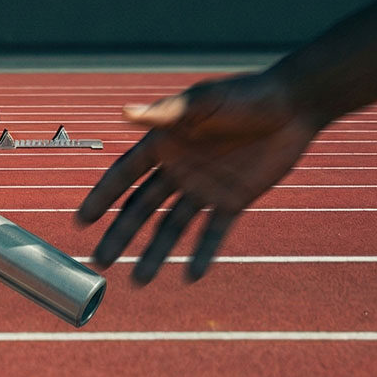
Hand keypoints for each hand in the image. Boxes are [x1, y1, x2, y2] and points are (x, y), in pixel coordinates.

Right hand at [76, 71, 321, 283]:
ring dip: (155, 253)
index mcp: (164, 144)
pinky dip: (202, 254)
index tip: (82, 222)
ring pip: (172, 228)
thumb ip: (167, 114)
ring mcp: (204, 189)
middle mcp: (178, 170)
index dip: (102, 198)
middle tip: (101, 262)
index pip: (124, 176)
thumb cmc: (246, 95)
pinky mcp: (232, 202)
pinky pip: (213, 233)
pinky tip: (191, 276)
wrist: (294, 106)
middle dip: (120, 235)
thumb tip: (124, 113)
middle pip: (141, 209)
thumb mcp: (205, 102)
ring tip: (140, 281)